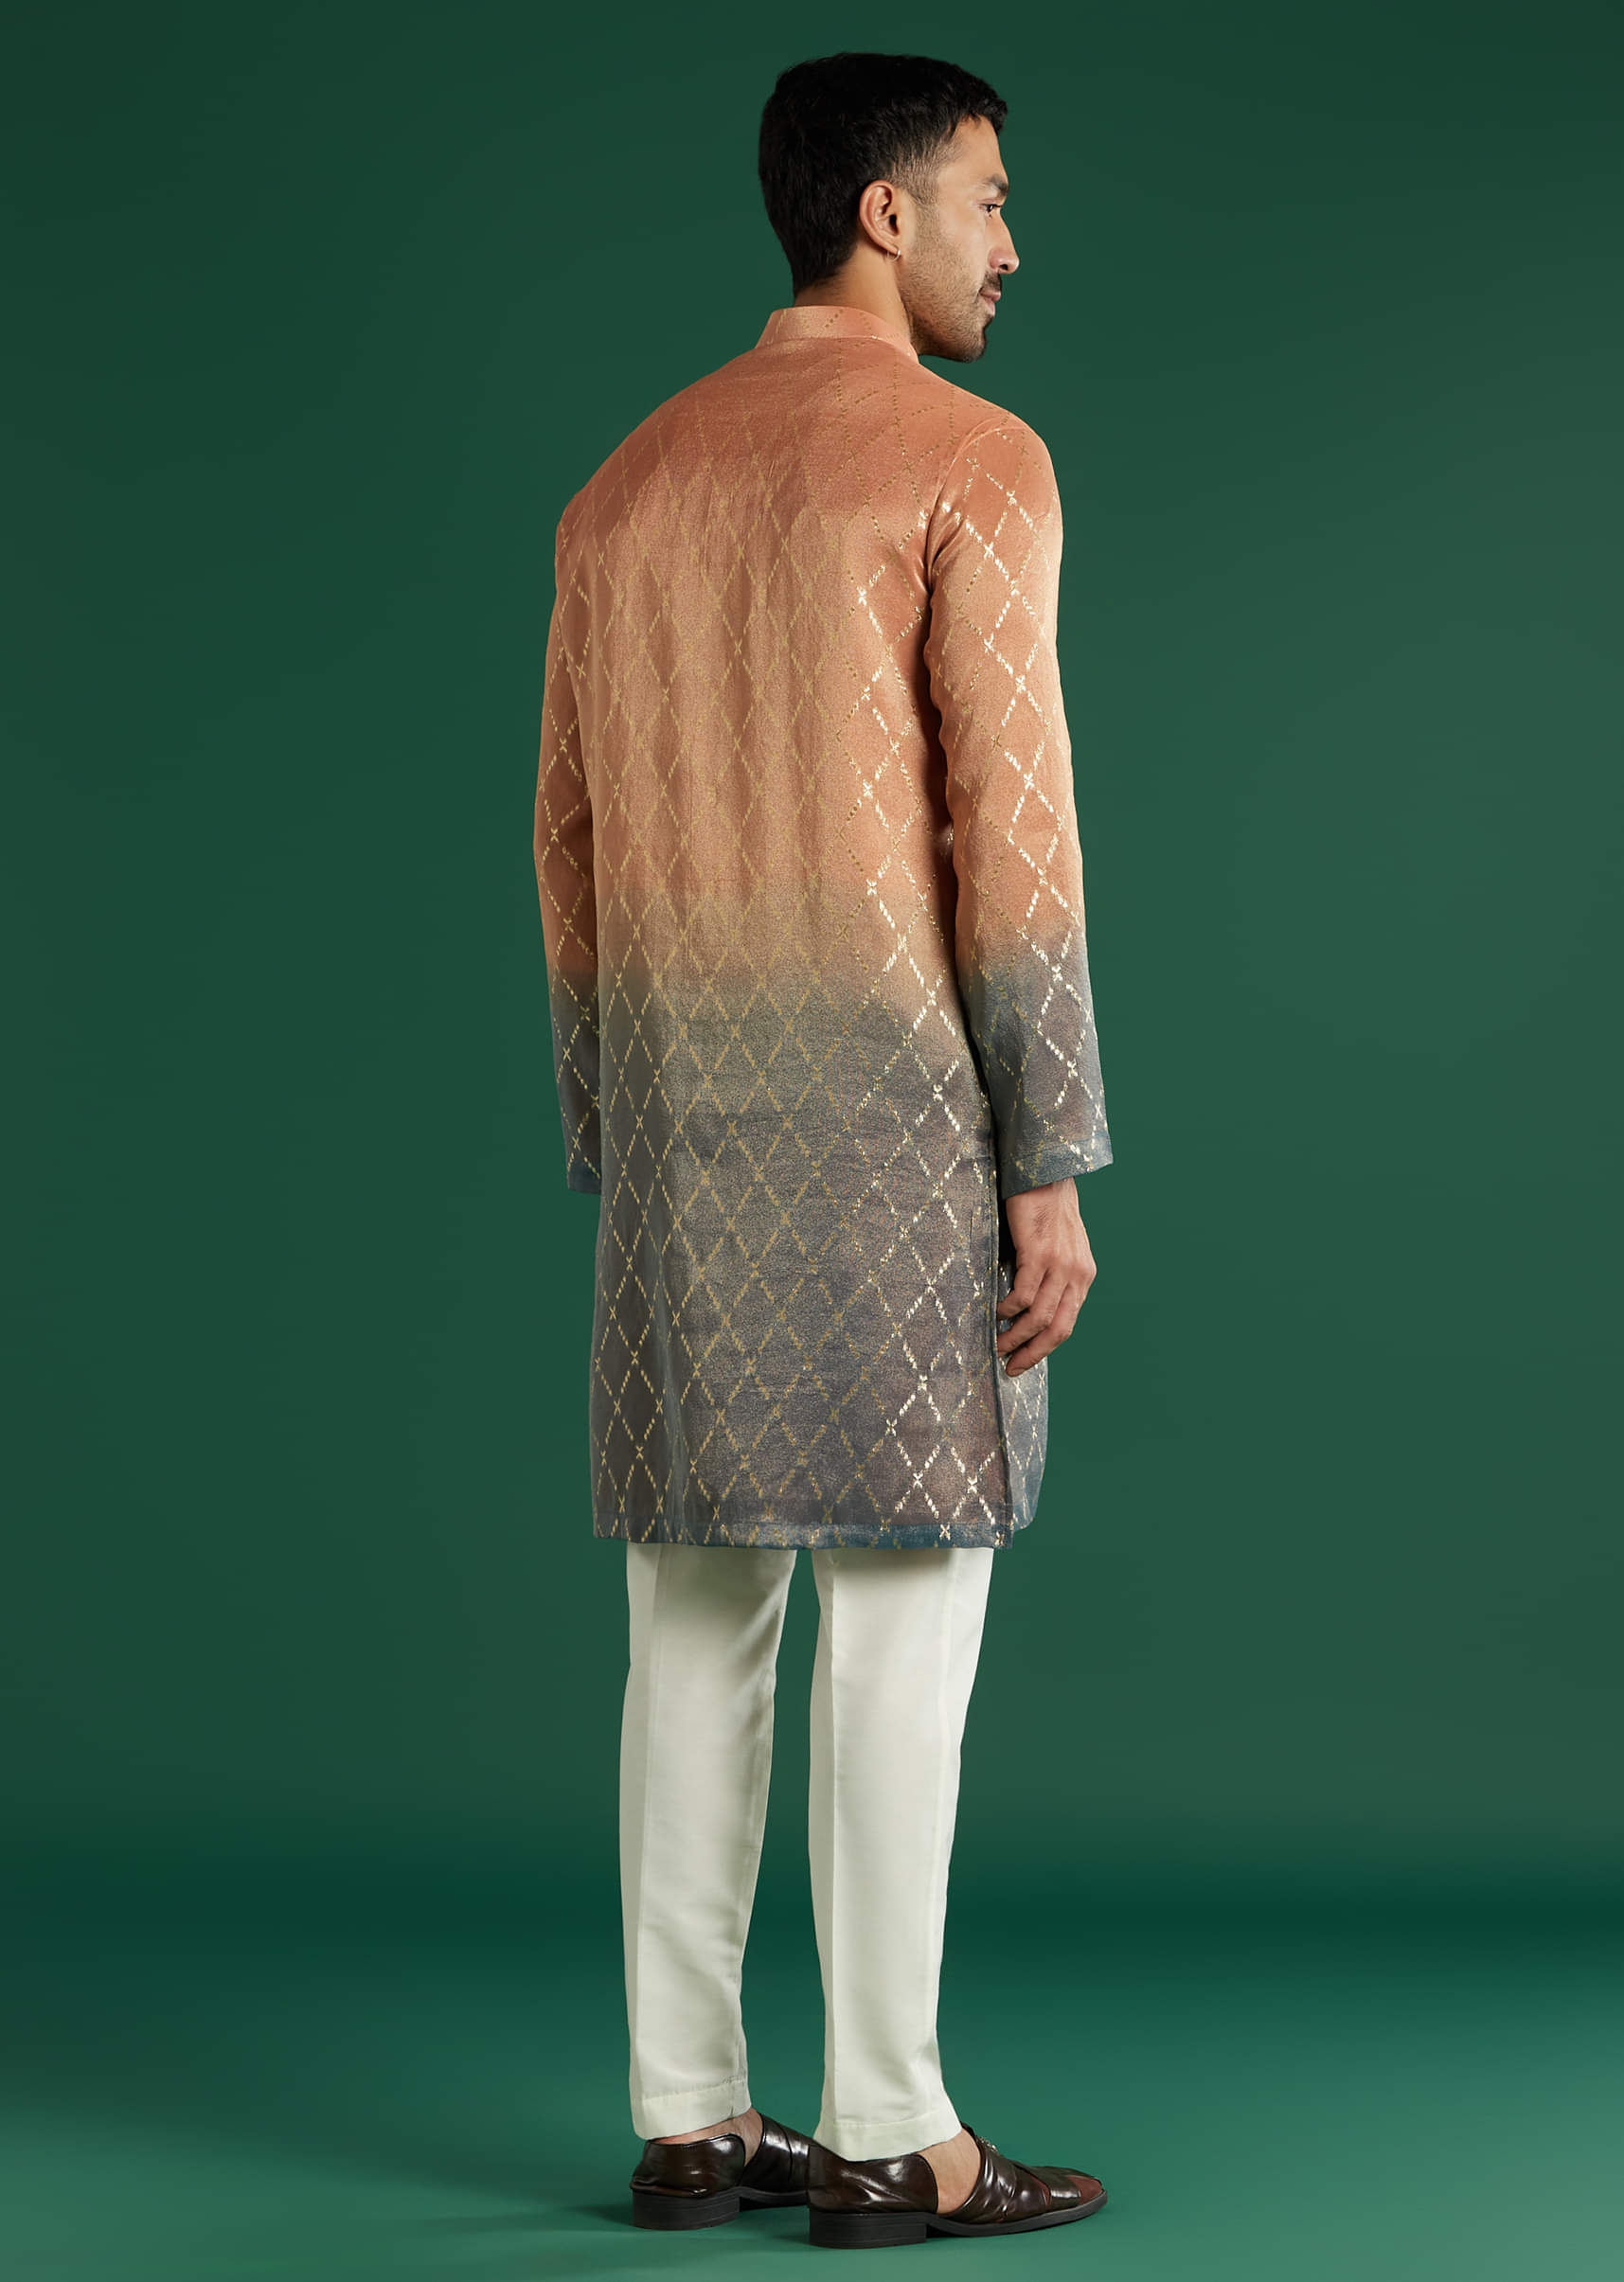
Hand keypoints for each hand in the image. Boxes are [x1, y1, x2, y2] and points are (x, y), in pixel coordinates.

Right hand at [995, 1178, 1096, 1374]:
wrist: (1045, 1175)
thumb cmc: (1045, 1212)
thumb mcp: (1059, 1250)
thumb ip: (1051, 1278)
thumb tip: (1027, 1311)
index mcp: (1083, 1276)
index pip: (1067, 1325)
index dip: (1044, 1349)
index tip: (1022, 1363)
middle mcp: (1077, 1274)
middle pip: (1057, 1328)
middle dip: (1032, 1353)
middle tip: (1010, 1367)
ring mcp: (1060, 1264)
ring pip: (1040, 1316)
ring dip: (1017, 1336)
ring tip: (998, 1344)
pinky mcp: (1039, 1252)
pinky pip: (1025, 1293)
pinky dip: (1009, 1309)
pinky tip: (997, 1312)